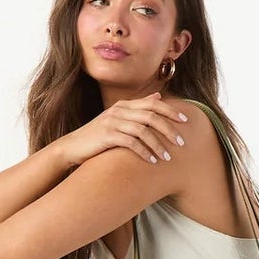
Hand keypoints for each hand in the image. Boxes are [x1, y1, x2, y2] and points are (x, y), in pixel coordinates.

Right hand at [56, 92, 190, 167]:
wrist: (72, 147)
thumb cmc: (98, 137)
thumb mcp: (118, 119)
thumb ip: (137, 109)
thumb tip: (158, 97)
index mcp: (124, 105)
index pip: (153, 104)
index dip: (171, 111)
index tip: (186, 121)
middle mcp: (119, 111)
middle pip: (151, 116)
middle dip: (169, 129)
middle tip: (181, 143)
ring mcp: (112, 122)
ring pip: (143, 130)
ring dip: (158, 145)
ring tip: (167, 157)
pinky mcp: (107, 136)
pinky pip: (131, 143)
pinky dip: (144, 152)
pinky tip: (152, 161)